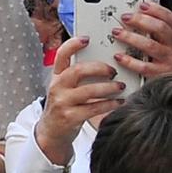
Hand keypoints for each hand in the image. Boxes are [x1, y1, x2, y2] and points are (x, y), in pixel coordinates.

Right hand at [34, 35, 124, 166]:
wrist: (51, 133)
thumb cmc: (64, 106)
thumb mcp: (64, 88)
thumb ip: (77, 77)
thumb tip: (104, 64)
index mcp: (56, 76)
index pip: (61, 55)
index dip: (73, 45)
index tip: (87, 39)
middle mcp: (57, 87)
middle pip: (78, 70)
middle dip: (99, 68)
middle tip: (113, 70)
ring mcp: (62, 102)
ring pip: (88, 90)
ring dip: (108, 87)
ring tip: (120, 86)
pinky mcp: (70, 117)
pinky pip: (94, 108)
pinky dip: (109, 104)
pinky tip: (119, 102)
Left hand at [109, 2, 171, 84]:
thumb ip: (160, 26)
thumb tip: (143, 7)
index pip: (169, 18)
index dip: (156, 10)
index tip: (142, 5)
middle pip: (160, 29)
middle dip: (141, 21)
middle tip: (125, 17)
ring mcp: (168, 60)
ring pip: (150, 46)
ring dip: (132, 38)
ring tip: (117, 33)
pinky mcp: (161, 75)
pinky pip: (144, 67)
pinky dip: (130, 61)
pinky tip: (119, 56)